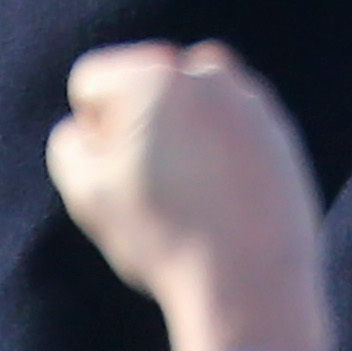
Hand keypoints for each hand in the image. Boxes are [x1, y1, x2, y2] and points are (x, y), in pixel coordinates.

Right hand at [44, 42, 328, 350]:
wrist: (250, 278)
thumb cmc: (162, 233)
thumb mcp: (86, 190)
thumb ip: (70, 141)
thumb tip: (91, 128)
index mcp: (151, 73)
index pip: (92, 85)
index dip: (91, 133)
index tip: (115, 174)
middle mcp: (206, 72)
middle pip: (144, 87)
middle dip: (139, 123)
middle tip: (151, 184)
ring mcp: (250, 100)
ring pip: (190, 107)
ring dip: (181, 135)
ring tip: (188, 195)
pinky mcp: (281, 131)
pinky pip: (230, 131)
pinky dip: (220, 153)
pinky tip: (220, 201)